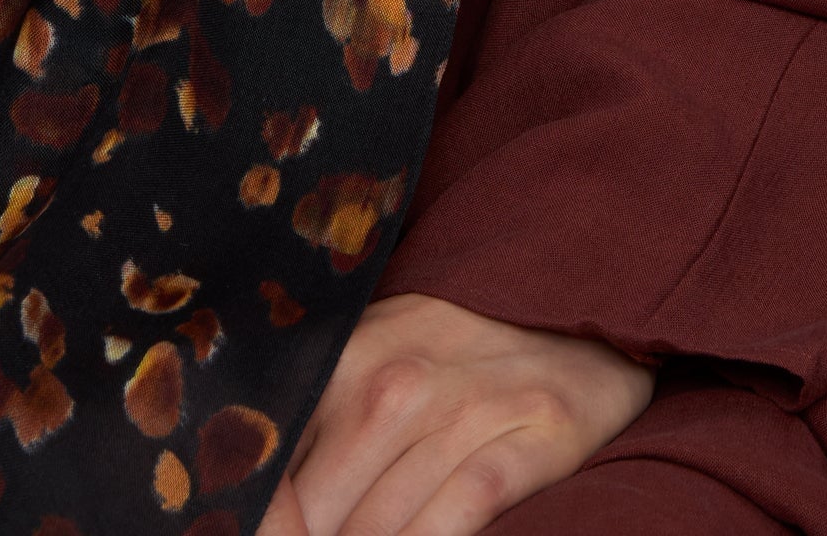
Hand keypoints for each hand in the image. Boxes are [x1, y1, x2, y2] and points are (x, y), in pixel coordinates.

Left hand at [255, 291, 654, 535]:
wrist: (579, 313)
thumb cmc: (457, 355)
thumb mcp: (373, 363)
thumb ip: (311, 431)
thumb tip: (246, 510)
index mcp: (348, 359)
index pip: (272, 475)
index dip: (268, 527)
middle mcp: (401, 381)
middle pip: (322, 517)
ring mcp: (470, 407)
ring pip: (381, 529)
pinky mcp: (534, 435)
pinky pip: (458, 514)